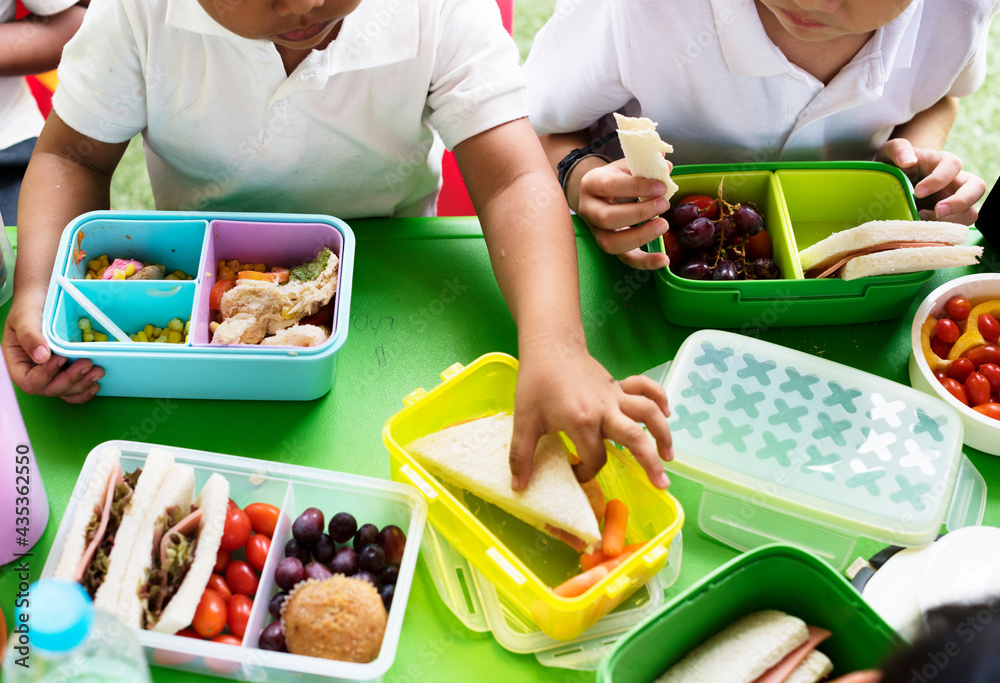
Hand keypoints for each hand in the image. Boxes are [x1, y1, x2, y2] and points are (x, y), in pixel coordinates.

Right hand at [3, 290, 102, 402]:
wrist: (44, 296)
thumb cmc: (30, 305)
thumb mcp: (25, 316)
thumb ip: (30, 336)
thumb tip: (41, 357)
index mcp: (18, 361)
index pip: (28, 381)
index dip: (45, 376)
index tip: (61, 358)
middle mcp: (33, 370)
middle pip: (49, 389)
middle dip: (69, 380)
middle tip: (88, 364)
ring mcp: (51, 372)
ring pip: (64, 391)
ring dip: (82, 386)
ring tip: (98, 371)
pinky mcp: (66, 370)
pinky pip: (73, 389)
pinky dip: (84, 389)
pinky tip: (95, 383)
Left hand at [508, 338, 672, 491]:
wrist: (550, 346)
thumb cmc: (536, 382)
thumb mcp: (524, 420)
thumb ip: (522, 455)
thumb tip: (518, 487)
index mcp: (582, 421)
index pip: (595, 458)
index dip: (587, 472)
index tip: (577, 474)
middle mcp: (604, 409)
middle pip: (636, 438)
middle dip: (650, 463)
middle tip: (662, 485)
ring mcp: (614, 396)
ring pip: (648, 413)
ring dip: (663, 434)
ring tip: (669, 457)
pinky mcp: (618, 385)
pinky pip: (645, 389)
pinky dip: (659, 398)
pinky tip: (667, 413)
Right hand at [576, 159, 672, 269]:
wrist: (599, 193)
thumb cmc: (616, 178)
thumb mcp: (626, 166)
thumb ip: (645, 166)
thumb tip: (666, 167)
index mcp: (591, 184)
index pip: (610, 186)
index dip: (637, 187)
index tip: (662, 187)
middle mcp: (588, 210)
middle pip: (607, 218)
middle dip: (639, 213)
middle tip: (664, 204)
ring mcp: (596, 231)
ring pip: (611, 243)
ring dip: (640, 236)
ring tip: (663, 225)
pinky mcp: (608, 245)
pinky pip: (624, 258)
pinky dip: (645, 262)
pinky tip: (663, 260)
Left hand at [877, 139, 985, 223]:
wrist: (891, 183)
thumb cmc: (894, 165)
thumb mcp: (889, 151)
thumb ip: (898, 149)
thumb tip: (908, 160)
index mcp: (942, 162)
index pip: (953, 165)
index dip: (939, 179)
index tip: (918, 191)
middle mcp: (954, 181)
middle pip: (977, 188)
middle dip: (960, 202)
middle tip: (936, 211)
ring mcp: (953, 201)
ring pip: (970, 213)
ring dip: (951, 221)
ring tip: (923, 221)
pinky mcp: (946, 219)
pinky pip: (954, 229)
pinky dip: (942, 233)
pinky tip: (922, 230)